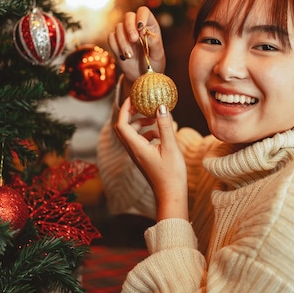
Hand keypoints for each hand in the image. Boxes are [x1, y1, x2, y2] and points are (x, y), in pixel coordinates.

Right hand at [107, 6, 165, 104]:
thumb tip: (147, 33)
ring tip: (130, 56)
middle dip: (129, 27)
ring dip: (123, 42)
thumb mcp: (158, 56)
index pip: (143, 12)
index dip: (141, 16)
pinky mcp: (116, 42)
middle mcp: (136, 27)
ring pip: (118, 28)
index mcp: (150, 26)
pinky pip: (111, 38)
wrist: (141, 77)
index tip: (140, 27)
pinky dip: (116, 47)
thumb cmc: (154, 65)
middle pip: (128, 16)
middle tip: (134, 40)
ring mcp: (125, 34)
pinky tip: (124, 57)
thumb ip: (155, 43)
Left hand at [114, 97, 187, 221]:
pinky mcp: (144, 158)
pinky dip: (147, 132)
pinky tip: (160, 132)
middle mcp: (133, 151)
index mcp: (136, 147)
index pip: (121, 124)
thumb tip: (161, 106)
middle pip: (123, 127)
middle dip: (131, 113)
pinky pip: (140, 140)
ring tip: (155, 116)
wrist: (171, 195)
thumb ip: (165, 126)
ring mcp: (138, 155)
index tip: (133, 97)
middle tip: (143, 102)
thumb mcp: (171, 147)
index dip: (124, 108)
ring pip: (132, 133)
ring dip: (140, 122)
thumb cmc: (171, 174)